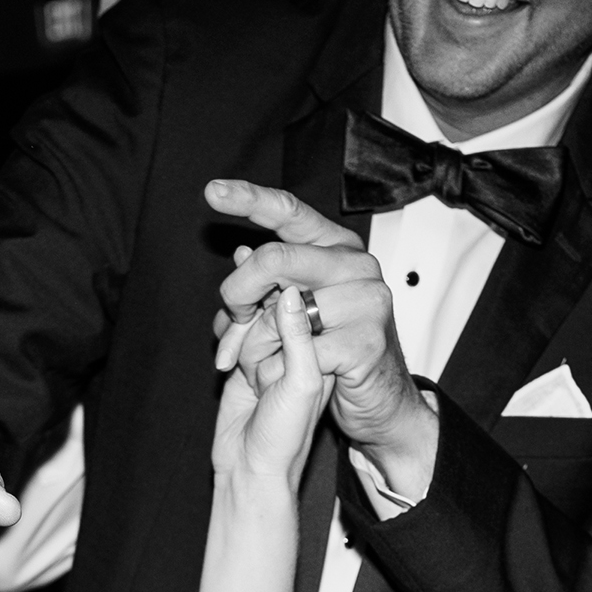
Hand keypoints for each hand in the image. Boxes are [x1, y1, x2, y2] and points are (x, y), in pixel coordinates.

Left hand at [205, 177, 436, 490]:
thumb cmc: (333, 350)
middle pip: (274, 257)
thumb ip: (270, 282)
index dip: (249, 199)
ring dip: (254, 339)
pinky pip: (296, 348)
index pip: (290, 211)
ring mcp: (367, 302)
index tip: (212, 191)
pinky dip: (273, 366)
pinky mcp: (366, 342)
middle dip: (237, 292)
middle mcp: (358, 266)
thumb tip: (240, 253)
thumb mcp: (294, 309)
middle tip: (231, 318)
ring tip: (250, 359)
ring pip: (280, 308)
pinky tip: (275, 376)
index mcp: (338, 248)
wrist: (378, 399)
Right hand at [211, 281, 330, 496]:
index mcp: (323, 348)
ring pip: (248, 317)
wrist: (250, 467)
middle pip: (270, 305)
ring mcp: (271, 350)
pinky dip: (227, 343)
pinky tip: (228, 365)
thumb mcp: (301, 385)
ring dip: (239, 343)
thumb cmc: (286, 437)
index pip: (300, 304)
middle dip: (255, 335)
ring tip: (249, 381)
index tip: (274, 352)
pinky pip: (233, 330)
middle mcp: (299, 345)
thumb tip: (292, 293)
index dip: (278, 317)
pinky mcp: (246, 356)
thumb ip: (299, 339)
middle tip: (260, 377)